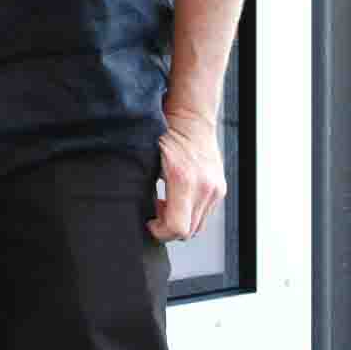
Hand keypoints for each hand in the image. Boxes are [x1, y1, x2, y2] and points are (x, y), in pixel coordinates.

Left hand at [149, 107, 224, 242]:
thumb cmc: (165, 134)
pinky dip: (190, 212)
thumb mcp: (146, 158)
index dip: (160, 232)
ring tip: (165, 202)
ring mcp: (216, 189)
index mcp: (184, 180)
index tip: (149, 222)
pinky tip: (177, 197)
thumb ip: (140, 185)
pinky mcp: (220, 188)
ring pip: (198, 225)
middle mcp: (205, 187)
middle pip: (188, 232)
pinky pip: (205, 214)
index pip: (177, 228)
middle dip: (168, 228)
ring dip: (180, 221)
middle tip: (154, 211)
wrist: (191, 117)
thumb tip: (130, 207)